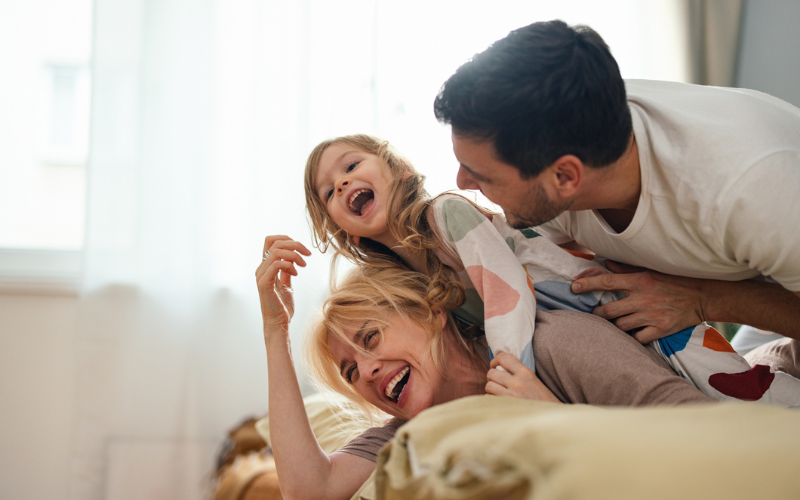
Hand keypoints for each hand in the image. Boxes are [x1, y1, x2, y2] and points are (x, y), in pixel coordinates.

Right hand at [255, 235, 311, 339]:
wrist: (279, 324)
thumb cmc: (282, 307)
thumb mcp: (287, 285)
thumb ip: (286, 272)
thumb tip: (292, 261)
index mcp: (265, 267)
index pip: (270, 241)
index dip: (286, 239)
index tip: (302, 248)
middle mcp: (261, 269)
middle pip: (274, 243)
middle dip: (294, 245)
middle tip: (307, 254)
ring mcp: (261, 276)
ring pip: (276, 252)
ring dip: (294, 255)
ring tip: (303, 265)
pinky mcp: (264, 284)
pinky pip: (276, 265)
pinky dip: (289, 265)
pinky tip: (296, 274)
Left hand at [485, 352, 559, 402]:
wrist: (551, 419)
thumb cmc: (544, 401)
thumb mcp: (534, 381)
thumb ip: (519, 374)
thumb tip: (499, 368)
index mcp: (526, 373)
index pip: (504, 357)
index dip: (495, 360)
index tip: (495, 365)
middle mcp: (518, 383)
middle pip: (491, 373)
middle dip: (492, 377)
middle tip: (497, 382)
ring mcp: (511, 396)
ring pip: (489, 386)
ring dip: (491, 389)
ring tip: (499, 393)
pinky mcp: (506, 408)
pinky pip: (489, 399)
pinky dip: (492, 400)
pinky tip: (500, 402)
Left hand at [571, 261, 704, 342]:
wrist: (702, 296)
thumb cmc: (673, 281)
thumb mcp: (650, 270)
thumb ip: (626, 270)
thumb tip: (605, 263)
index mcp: (639, 281)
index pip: (607, 282)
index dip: (587, 284)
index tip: (573, 287)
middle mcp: (642, 299)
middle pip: (608, 310)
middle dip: (598, 313)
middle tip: (597, 313)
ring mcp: (651, 316)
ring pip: (620, 326)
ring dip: (616, 325)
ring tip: (619, 322)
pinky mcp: (660, 330)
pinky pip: (637, 338)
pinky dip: (634, 337)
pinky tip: (634, 333)